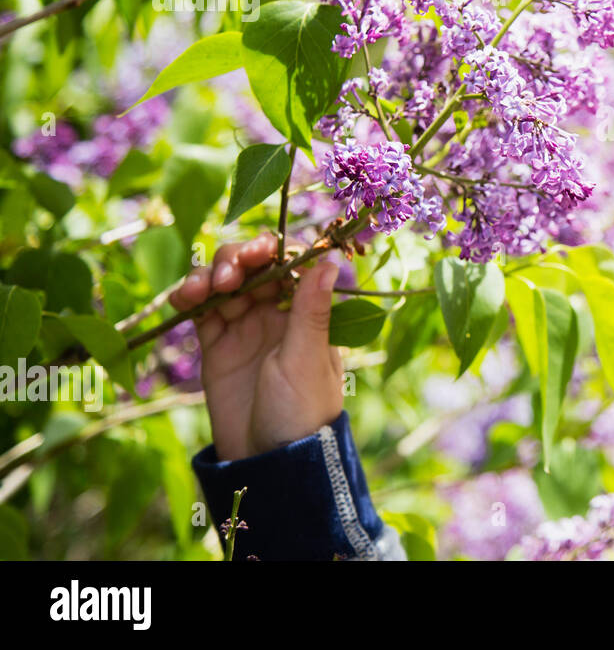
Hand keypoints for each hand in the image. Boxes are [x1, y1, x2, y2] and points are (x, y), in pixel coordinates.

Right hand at [169, 232, 342, 461]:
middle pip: (254, 267)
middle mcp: (277, 313)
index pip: (290, 264)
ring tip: (202, 289)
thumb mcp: (306, 358)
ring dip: (210, 275)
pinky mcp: (217, 346)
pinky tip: (183, 297)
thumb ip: (310, 309)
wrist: (268, 462)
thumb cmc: (300, 411)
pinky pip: (201, 310)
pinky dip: (190, 297)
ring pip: (224, 283)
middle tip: (228, 276)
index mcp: (308, 312)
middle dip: (237, 260)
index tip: (258, 253)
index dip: (272, 251)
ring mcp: (245, 327)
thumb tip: (330, 259)